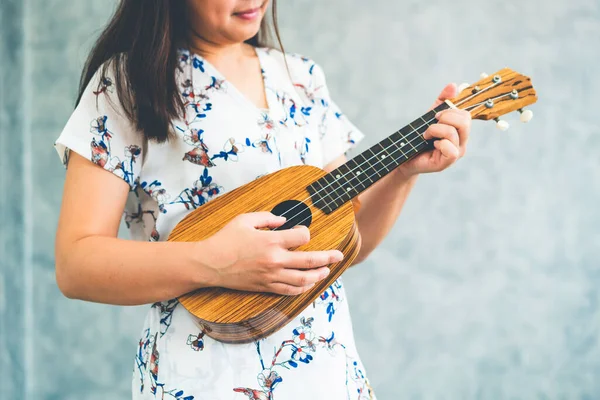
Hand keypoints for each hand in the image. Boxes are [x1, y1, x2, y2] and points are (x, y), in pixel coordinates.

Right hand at [200, 212, 342, 294]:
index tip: (302, 232)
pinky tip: (308, 284)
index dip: (306, 233)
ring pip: (303, 279)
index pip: (301, 237)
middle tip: (339, 255)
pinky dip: (302, 288)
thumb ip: (267, 217)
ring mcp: (271, 276)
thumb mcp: (245, 220)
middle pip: (310, 261)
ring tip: (326, 271)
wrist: (210, 264)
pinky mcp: (266, 287)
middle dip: (328, 257)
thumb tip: (284, 220)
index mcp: (271, 241)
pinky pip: (289, 290)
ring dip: (318, 275)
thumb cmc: (225, 239)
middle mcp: (275, 260)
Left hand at [395, 83, 470, 178]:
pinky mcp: (448, 162)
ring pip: (454, 133)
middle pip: (465, 121)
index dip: (451, 110)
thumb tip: (453, 86)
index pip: (466, 114)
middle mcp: (462, 141)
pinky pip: (451, 149)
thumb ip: (442, 101)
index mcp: (460, 130)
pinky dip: (439, 144)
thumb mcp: (430, 116)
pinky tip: (432, 145)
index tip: (436, 114)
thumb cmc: (419, 138)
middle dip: (445, 117)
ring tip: (426, 135)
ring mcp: (457, 152)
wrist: (406, 157)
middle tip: (432, 122)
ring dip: (435, 129)